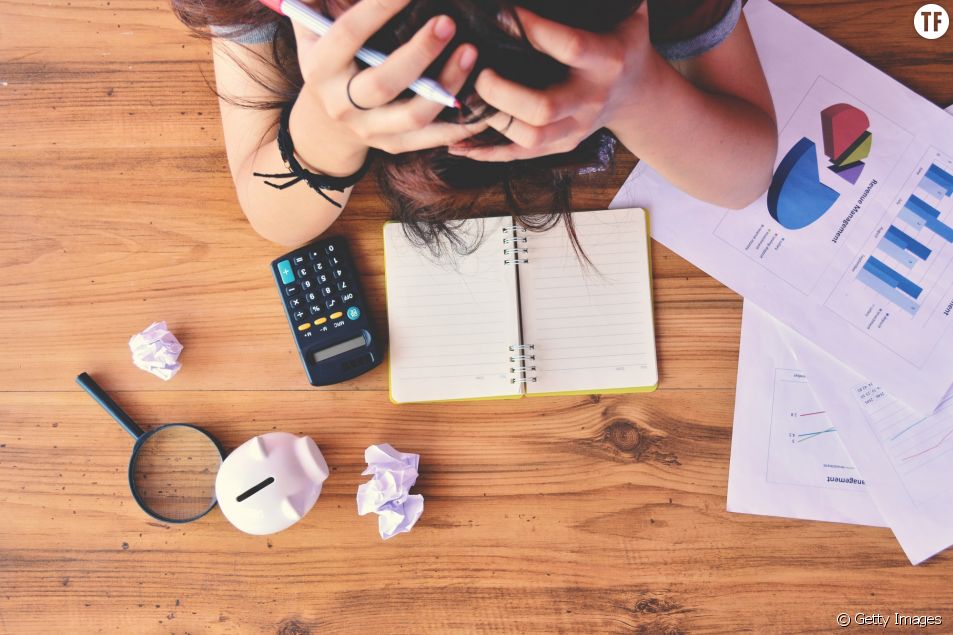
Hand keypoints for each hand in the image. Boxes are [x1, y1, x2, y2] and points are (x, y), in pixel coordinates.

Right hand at [291, 0, 485, 170]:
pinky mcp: (393, 146)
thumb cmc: (330, 60)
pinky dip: (460, 124)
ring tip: (471, 54)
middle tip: (448, 22)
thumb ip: (318, 4)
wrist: (326, 124)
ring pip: (412, 115)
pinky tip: (485, 104)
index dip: (379, 9)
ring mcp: (369, 129)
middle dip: (418, 53)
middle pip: (383, 83)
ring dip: (446, 86)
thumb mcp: (314, 30)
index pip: (349, 35)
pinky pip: (431, 139)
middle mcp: (342, 103)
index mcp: (321, 67)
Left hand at [448, 3, 654, 161]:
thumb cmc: (621, 40)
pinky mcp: (561, 145)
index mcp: (608, 60)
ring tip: (467, 97)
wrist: (636, 93)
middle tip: (479, 72)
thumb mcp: (625, 11)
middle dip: (502, 91)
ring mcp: (576, 128)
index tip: (499, 13)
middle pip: (543, 108)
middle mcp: (591, 100)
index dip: (533, 30)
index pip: (569, 47)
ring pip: (529, 138)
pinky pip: (518, 156)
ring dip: (492, 120)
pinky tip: (456, 142)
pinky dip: (485, 152)